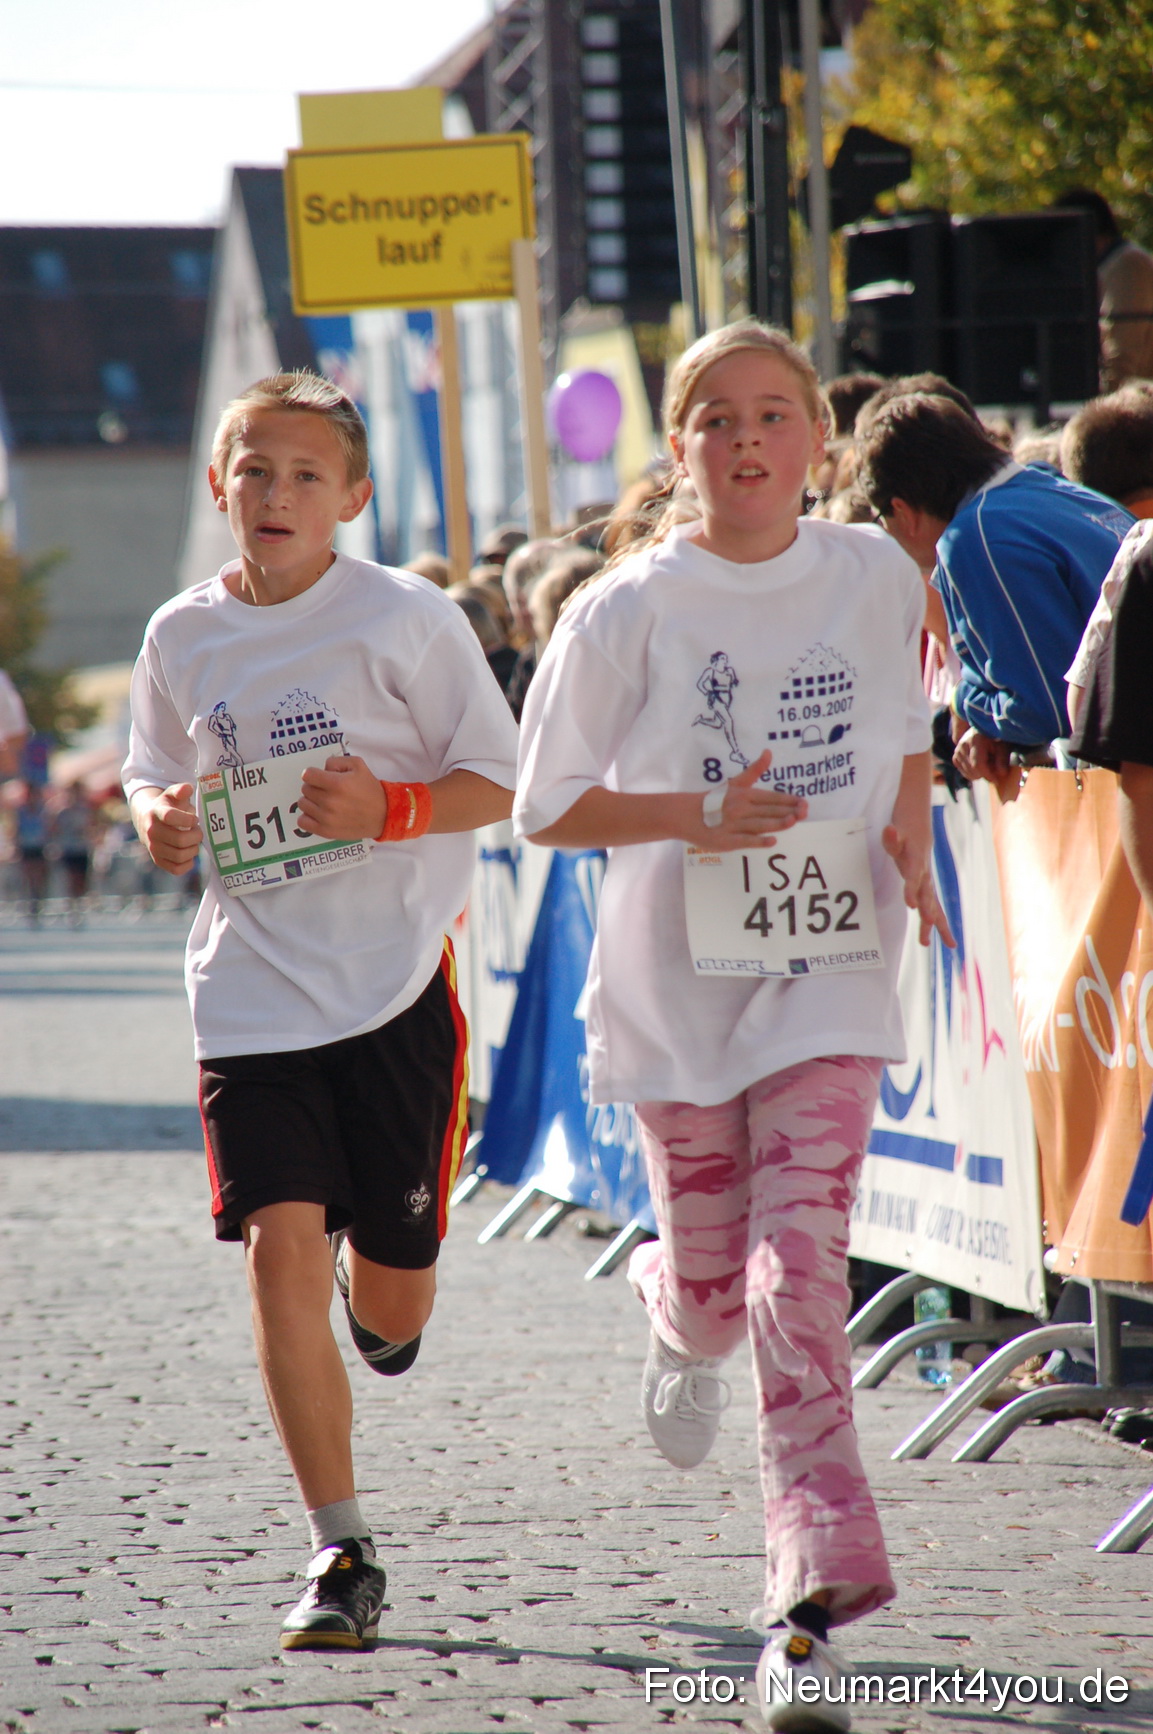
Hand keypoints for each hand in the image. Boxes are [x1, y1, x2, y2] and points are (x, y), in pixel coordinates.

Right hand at [137, 783, 202, 874]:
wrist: (147, 820)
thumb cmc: (166, 806)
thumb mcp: (171, 794)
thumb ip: (180, 790)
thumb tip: (188, 789)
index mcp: (156, 813)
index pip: (170, 817)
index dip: (188, 819)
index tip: (194, 818)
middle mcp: (152, 831)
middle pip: (180, 840)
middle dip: (196, 836)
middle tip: (198, 831)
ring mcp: (153, 848)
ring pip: (180, 855)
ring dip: (193, 849)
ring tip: (194, 842)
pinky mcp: (157, 860)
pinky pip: (176, 869)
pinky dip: (187, 864)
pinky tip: (189, 853)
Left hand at [296, 755, 386, 839]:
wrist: (383, 815)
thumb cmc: (370, 790)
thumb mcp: (358, 765)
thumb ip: (336, 761)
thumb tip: (321, 769)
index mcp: (337, 784)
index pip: (307, 775)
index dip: (313, 774)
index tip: (320, 777)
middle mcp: (330, 801)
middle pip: (305, 789)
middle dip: (314, 786)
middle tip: (327, 790)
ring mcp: (327, 818)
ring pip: (303, 804)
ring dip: (311, 801)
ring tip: (324, 802)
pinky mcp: (326, 831)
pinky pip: (302, 821)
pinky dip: (308, 817)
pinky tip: (319, 814)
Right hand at [686, 750, 806, 850]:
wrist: (686, 815)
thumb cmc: (714, 800)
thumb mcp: (735, 783)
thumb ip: (755, 770)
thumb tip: (769, 752)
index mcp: (744, 794)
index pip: (771, 797)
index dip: (788, 800)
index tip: (803, 802)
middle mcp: (740, 808)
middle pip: (768, 810)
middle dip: (788, 811)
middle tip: (805, 812)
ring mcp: (733, 825)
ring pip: (759, 824)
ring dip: (776, 823)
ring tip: (792, 822)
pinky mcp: (726, 840)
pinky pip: (745, 840)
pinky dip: (758, 841)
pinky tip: (772, 841)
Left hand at [882, 824, 954, 948]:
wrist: (918, 826)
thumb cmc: (904, 832)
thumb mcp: (895, 832)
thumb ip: (892, 837)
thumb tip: (889, 831)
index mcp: (917, 861)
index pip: (914, 877)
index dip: (912, 890)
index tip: (912, 906)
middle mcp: (925, 874)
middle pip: (928, 895)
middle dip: (929, 910)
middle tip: (928, 924)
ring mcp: (928, 882)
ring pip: (935, 906)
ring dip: (938, 924)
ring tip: (950, 945)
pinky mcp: (927, 888)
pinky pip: (935, 908)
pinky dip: (940, 924)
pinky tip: (949, 942)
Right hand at [952, 727, 1012, 785]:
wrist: (985, 730)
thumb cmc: (997, 738)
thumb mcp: (1003, 747)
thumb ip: (1002, 760)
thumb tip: (1002, 774)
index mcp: (975, 740)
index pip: (977, 764)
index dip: (987, 775)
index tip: (996, 781)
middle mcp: (963, 744)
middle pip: (972, 769)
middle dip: (984, 774)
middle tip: (994, 769)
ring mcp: (958, 750)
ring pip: (967, 772)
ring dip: (979, 773)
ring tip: (988, 764)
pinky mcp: (956, 755)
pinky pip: (962, 770)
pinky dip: (971, 773)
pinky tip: (979, 767)